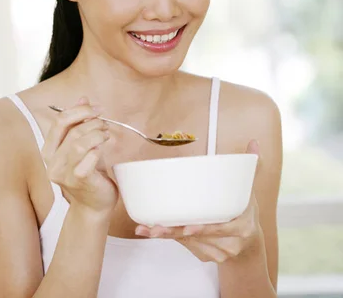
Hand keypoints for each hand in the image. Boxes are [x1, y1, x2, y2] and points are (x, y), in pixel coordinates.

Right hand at [42, 97, 118, 216]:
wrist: (94, 205)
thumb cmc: (89, 173)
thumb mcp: (82, 144)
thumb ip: (79, 122)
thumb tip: (82, 98)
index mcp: (49, 150)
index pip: (59, 122)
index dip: (80, 110)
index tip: (97, 108)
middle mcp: (52, 162)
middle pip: (71, 131)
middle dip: (92, 122)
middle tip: (105, 123)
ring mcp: (64, 173)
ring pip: (79, 143)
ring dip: (96, 134)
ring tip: (106, 134)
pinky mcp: (79, 181)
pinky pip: (88, 158)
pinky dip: (97, 149)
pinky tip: (102, 149)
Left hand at [135, 140, 260, 262]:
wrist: (249, 245)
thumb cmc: (246, 214)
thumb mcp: (250, 192)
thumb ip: (251, 169)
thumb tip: (253, 143)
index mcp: (242, 227)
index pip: (222, 229)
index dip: (205, 229)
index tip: (188, 228)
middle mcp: (229, 244)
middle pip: (200, 238)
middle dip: (175, 232)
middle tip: (155, 227)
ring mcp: (217, 253)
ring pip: (189, 243)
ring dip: (167, 235)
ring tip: (147, 228)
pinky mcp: (205, 256)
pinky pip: (185, 246)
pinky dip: (170, 238)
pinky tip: (152, 232)